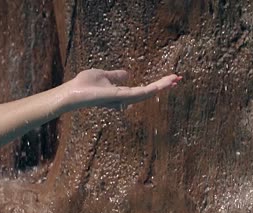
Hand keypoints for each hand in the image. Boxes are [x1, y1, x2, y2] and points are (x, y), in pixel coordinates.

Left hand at [65, 69, 181, 109]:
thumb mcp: (103, 75)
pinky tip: (162, 85)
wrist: (74, 92)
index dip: (156, 84)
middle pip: (148, 92)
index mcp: (122, 93)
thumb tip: (127, 73)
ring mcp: (123, 99)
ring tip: (175, 79)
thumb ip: (116, 76)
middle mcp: (125, 98)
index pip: (143, 89)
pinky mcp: (120, 97)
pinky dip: (152, 89)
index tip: (169, 79)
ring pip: (147, 93)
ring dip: (162, 86)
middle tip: (178, 79)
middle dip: (163, 86)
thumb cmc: (84, 84)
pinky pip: (140, 93)